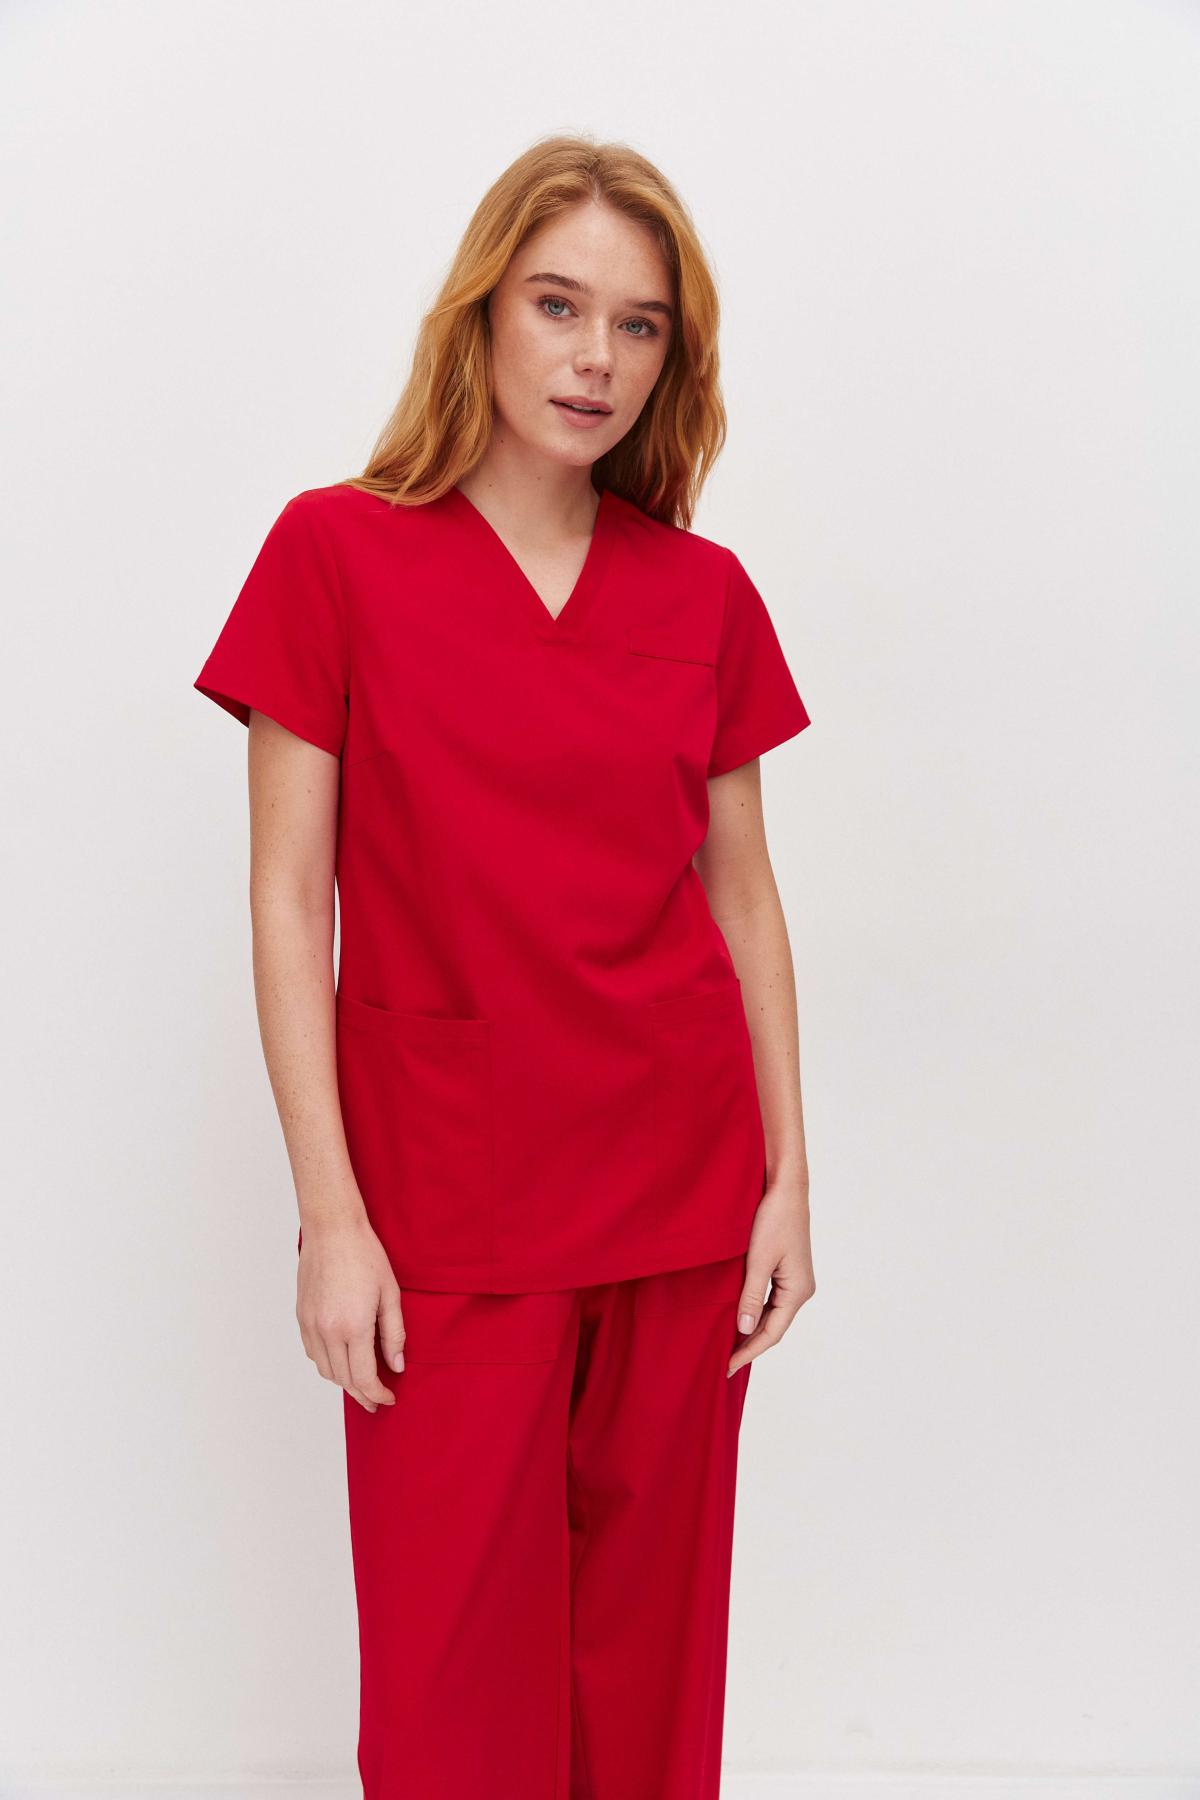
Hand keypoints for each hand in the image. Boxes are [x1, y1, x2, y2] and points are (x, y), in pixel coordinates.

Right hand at [296, 1214, 405, 1410]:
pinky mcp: (301, 1316)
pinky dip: (327, 1363)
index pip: (363, 1378)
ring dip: (344, 1381)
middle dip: (362, 1394)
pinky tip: (342, 1359)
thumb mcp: (390, 1294)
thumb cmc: (364, 1255)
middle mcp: (327, 1330)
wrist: (332, 1230)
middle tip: (377, 1400)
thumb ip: (394, 1334)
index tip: (388, 1399)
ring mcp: (310, 1325)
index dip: (377, 1394)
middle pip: (343, 1379)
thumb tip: (396, 1365)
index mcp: (352, 1326)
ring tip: (361, 1382)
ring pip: (325, 1370)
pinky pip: (312, 1353)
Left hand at [727, 1176, 814, 1376]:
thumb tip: (744, 1329)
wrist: (786, 1188)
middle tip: (724, 1364)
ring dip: (752, 1330)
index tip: (727, 1367)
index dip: (748, 1352)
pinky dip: (755, 1312)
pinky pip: (771, 1300)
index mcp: (798, 1291)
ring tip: (729, 1347)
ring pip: (772, 1315)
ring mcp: (795, 1280)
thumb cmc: (773, 1219)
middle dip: (750, 1345)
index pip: (772, 1333)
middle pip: (774, 1327)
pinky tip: (740, 1317)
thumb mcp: (758, 1259)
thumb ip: (751, 1296)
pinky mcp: (787, 1270)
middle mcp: (801, 1290)